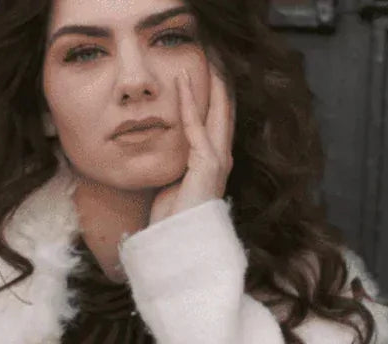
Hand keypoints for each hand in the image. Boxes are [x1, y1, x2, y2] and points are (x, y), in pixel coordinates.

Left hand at [148, 53, 234, 226]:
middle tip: (214, 50)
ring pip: (218, 110)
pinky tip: (183, 79)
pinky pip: (196, 125)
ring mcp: (217, 161)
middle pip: (225, 108)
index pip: (217, 119)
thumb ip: (174, 164)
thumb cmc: (171, 223)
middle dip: (220, 79)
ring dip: (211, 80)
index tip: (205, 68)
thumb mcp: (171, 184)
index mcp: (213, 163)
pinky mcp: (207, 165)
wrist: (176, 248)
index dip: (214, 92)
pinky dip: (189, 100)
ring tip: (206, 53)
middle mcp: (220, 158)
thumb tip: (162, 150)